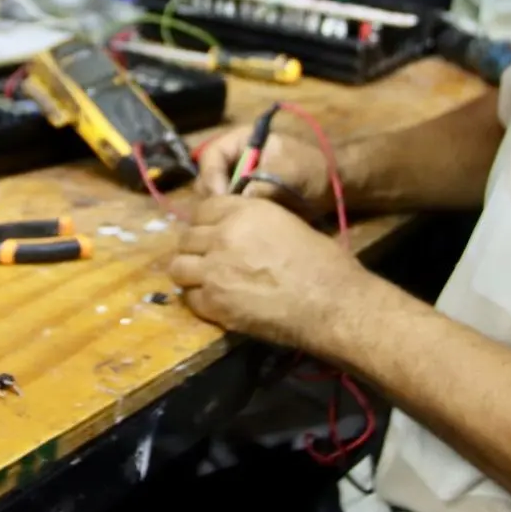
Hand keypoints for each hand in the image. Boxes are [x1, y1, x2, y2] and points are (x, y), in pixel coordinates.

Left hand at [168, 195, 364, 347]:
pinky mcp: (215, 303)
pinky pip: (190, 298)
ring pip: (178, 267)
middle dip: (195, 248)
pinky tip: (214, 301)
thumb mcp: (287, 223)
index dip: (205, 222)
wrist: (332, 303)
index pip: (203, 208)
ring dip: (189, 272)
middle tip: (208, 260)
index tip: (211, 233)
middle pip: (186, 237)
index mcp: (245, 211)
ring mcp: (215, 270)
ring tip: (204, 280)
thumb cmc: (324, 262)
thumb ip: (253, 223)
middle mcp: (223, 235)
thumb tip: (238, 232)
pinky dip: (198, 299)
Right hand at [194, 123, 333, 218]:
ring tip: (235, 222)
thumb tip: (242, 198)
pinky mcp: (244, 201)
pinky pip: (226, 210)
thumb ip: (265, 181)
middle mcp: (233, 160)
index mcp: (241, 141)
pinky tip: (240, 228)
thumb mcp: (290, 171)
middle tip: (226, 214)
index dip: (211, 176)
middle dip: (213, 196)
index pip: (211, 155)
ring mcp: (237, 181)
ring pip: (213, 198)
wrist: (333, 187)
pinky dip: (229, 219)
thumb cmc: (313, 169)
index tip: (222, 197)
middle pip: (206, 178)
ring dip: (220, 210)